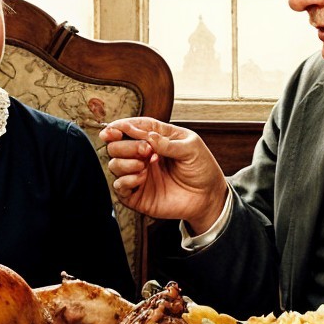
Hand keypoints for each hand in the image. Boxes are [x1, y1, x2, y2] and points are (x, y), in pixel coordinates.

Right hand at [100, 117, 227, 230]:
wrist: (209, 196)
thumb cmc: (202, 169)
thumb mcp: (191, 148)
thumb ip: (167, 141)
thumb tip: (148, 135)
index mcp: (155, 139)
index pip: (130, 128)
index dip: (120, 127)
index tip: (115, 129)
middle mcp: (142, 156)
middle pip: (116, 146)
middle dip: (126, 145)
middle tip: (146, 150)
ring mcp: (138, 175)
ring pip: (114, 164)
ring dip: (125, 162)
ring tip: (144, 165)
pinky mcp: (137, 195)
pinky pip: (119, 186)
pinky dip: (126, 180)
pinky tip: (141, 178)